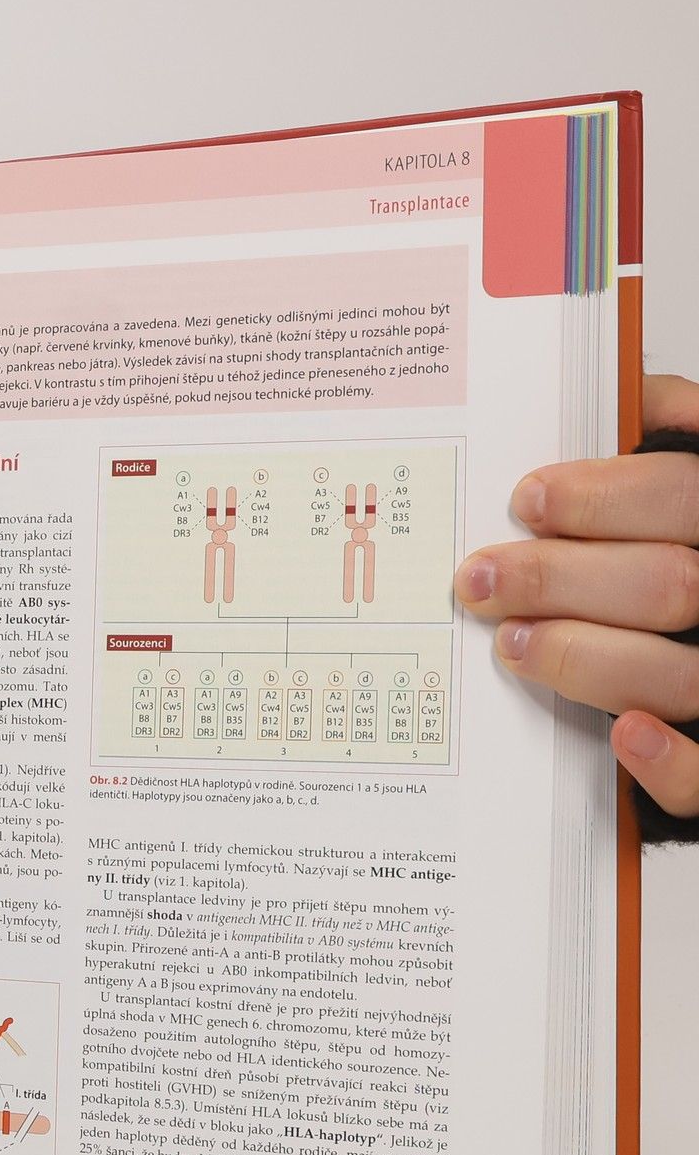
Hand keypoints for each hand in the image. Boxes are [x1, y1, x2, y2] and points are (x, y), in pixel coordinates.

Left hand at [454, 375, 698, 821]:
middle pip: (669, 585)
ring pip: (678, 673)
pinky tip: (623, 734)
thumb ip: (662, 440)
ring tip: (508, 642)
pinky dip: (668, 759)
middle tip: (477, 578)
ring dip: (583, 657)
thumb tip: (625, 395)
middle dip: (559, 579)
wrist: (690, 637)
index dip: (604, 496)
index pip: (685, 494)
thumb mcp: (683, 483)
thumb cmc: (674, 548)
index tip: (527, 500)